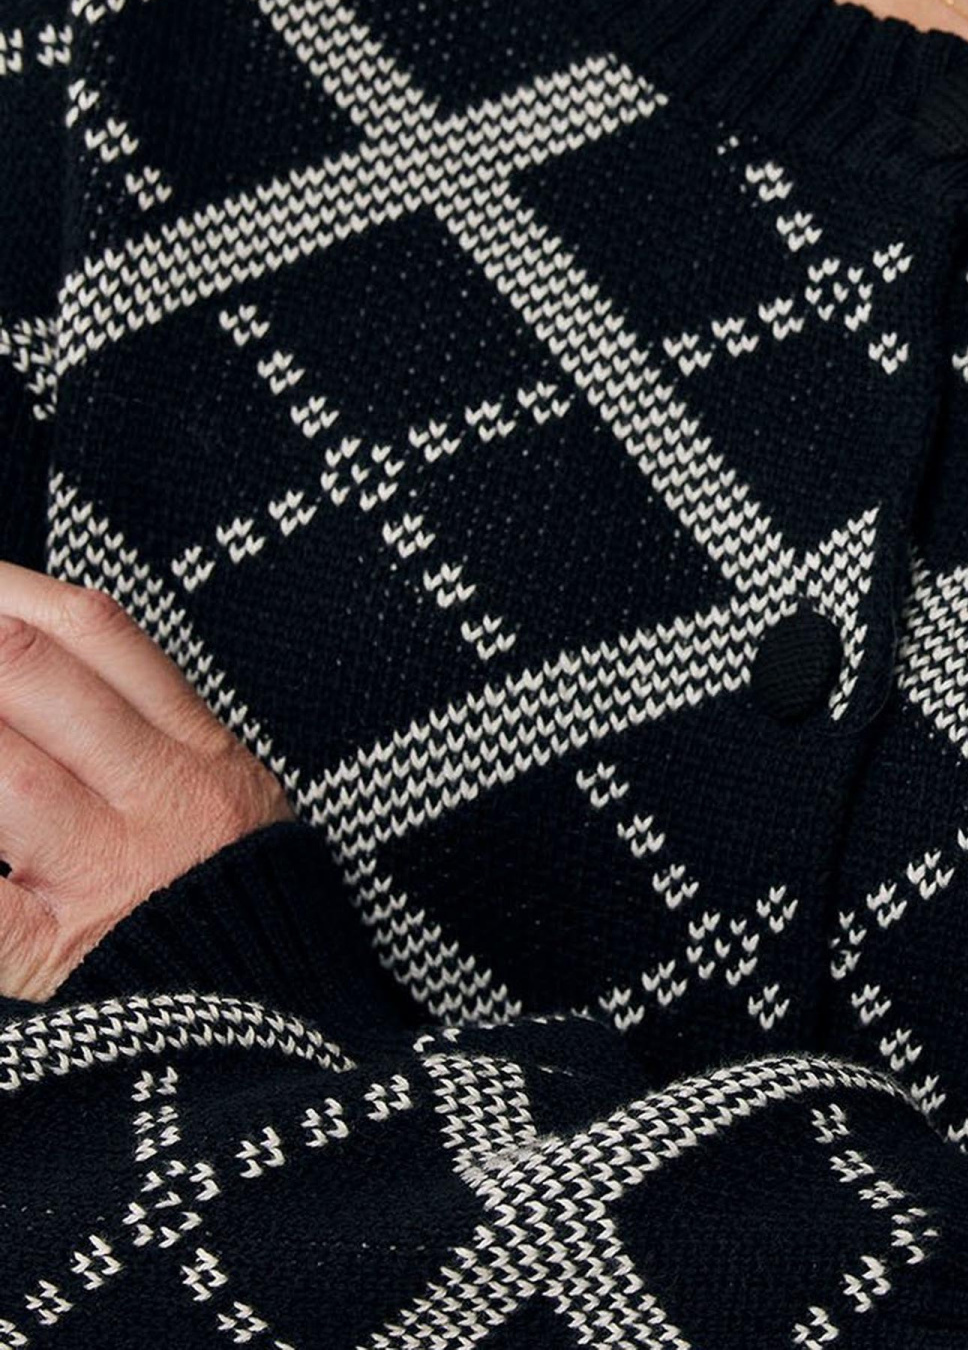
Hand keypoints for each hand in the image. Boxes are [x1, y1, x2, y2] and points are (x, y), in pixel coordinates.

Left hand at [0, 561, 294, 1000]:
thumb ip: (142, 736)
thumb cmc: (233, 925)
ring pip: (7, 770)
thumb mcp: (221, 806)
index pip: (96, 631)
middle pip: (37, 674)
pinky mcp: (58, 954)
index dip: (7, 590)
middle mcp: (159, 793)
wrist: (273, 1045)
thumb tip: (32, 660)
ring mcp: (110, 871)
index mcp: (196, 749)